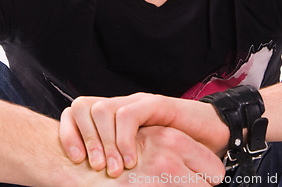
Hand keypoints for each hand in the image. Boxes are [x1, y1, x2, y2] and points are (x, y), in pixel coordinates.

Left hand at [59, 93, 228, 176]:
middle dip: (83, 138)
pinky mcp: (156, 104)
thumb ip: (117, 160)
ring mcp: (138, 102)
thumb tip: (93, 178)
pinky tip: (131, 159)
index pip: (76, 114)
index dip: (69, 134)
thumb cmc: (175, 153)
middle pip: (83, 107)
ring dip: (102, 141)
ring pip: (101, 109)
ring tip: (113, 168)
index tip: (75, 161)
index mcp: (113, 118)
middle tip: (95, 168)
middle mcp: (122, 105)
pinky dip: (125, 138)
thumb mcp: (139, 159)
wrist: (212, 133)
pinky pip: (129, 114)